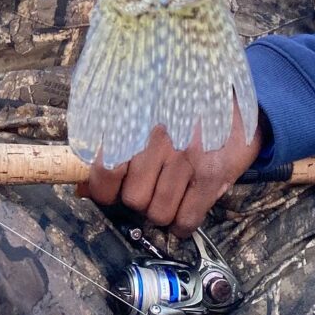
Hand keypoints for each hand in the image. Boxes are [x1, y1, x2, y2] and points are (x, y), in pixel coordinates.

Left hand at [78, 97, 263, 237]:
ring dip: (161, 210)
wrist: (233, 90)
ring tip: (167, 193)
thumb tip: (81, 187)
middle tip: (147, 185)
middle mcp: (157, 138)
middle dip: (137, 198)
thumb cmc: (177, 101)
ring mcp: (186, 156)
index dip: (102, 188)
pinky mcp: (213, 173)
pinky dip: (182, 224)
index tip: (108, 189)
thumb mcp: (139, 111)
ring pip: (158, 212)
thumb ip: (108, 145)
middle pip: (132, 198)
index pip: (104, 168)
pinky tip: (184, 209)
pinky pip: (187, 218)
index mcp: (134, 119)